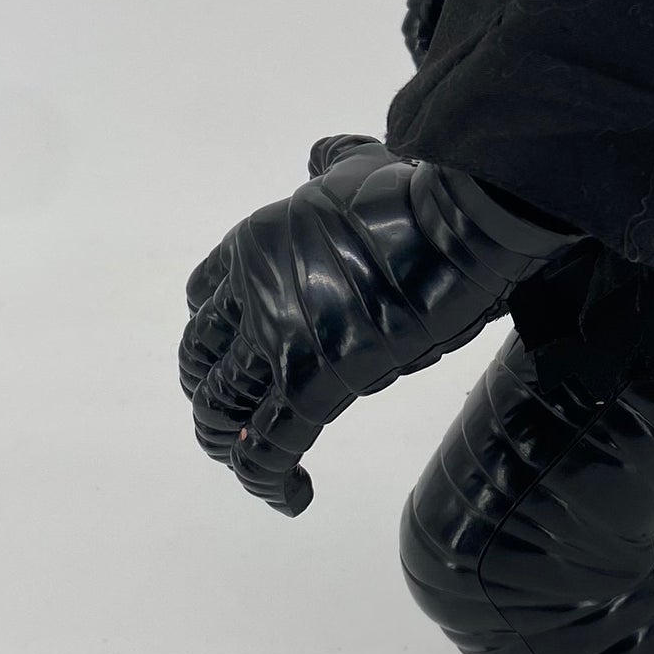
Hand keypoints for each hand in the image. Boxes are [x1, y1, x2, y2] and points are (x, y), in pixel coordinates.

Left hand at [176, 136, 570, 518]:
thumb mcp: (360, 163)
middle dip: (212, 393)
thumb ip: (332, 162)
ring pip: (218, 411)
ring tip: (255, 467)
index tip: (237, 353)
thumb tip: (322, 155)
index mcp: (252, 245)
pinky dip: (269, 482)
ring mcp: (277, 342)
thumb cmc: (418, 193)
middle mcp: (250, 295)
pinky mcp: (313, 384)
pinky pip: (268, 449)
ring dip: (228, 446)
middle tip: (242, 419)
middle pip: (199, 361)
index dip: (215, 333)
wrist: (454, 226)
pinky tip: (294, 498)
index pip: (202, 300)